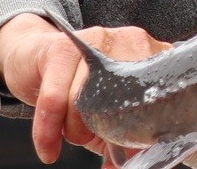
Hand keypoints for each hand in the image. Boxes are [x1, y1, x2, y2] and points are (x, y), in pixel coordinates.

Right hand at [0, 12, 170, 163]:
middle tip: (95, 140)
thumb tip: (134, 165)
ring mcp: (98, 40)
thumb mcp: (110, 116)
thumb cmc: (80, 90)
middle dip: (109, 129)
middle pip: (127, 98)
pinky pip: (55, 96)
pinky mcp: (62, 48)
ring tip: (75, 137)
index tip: (133, 151)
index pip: (161, 96)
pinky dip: (48, 129)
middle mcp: (131, 43)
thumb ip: (127, 139)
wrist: (35, 58)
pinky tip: (48, 148)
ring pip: (89, 97)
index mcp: (152, 57)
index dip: (146, 130)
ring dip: (76, 129)